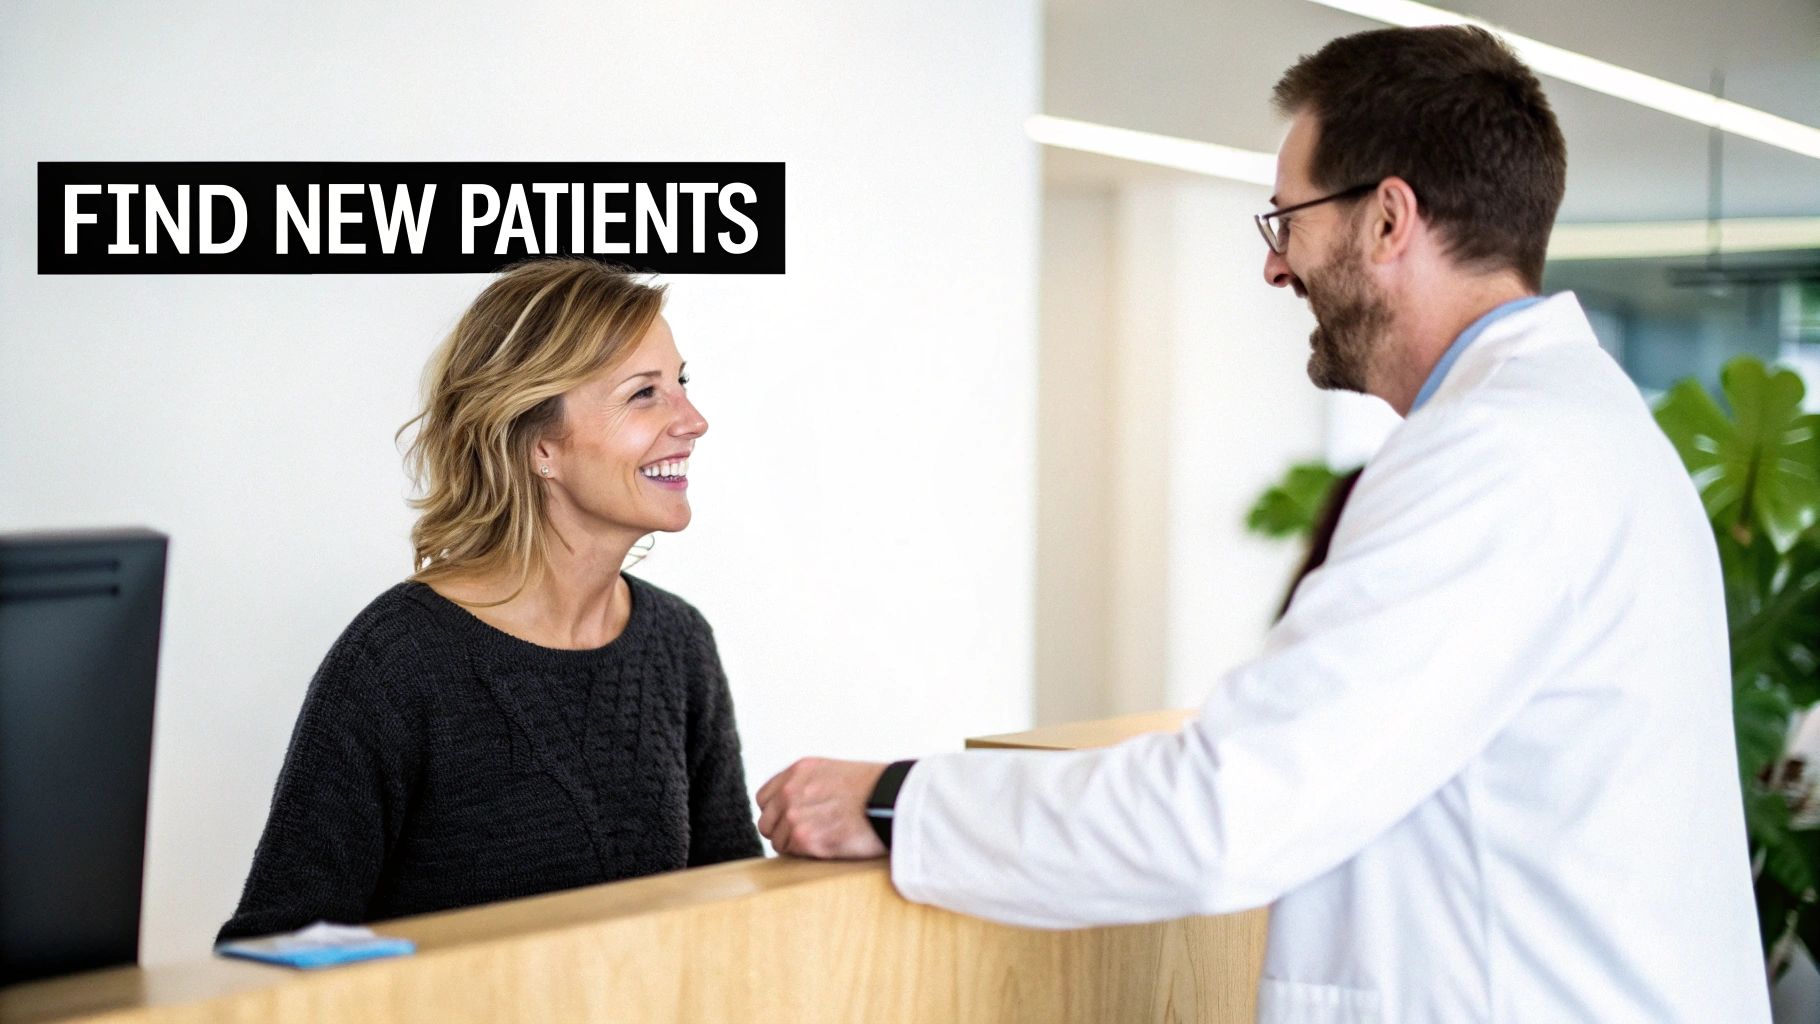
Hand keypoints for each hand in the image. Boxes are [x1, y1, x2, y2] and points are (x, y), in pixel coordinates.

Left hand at [756, 758, 888, 859]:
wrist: (892, 800)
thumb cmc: (874, 789)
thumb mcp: (833, 772)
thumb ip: (808, 785)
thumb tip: (794, 807)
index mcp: (798, 771)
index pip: (764, 798)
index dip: (777, 812)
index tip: (790, 820)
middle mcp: (791, 791)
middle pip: (766, 822)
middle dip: (782, 831)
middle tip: (806, 835)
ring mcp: (795, 815)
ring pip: (778, 841)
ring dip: (795, 845)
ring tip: (822, 841)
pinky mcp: (806, 839)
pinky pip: (791, 853)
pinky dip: (805, 854)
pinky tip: (825, 846)